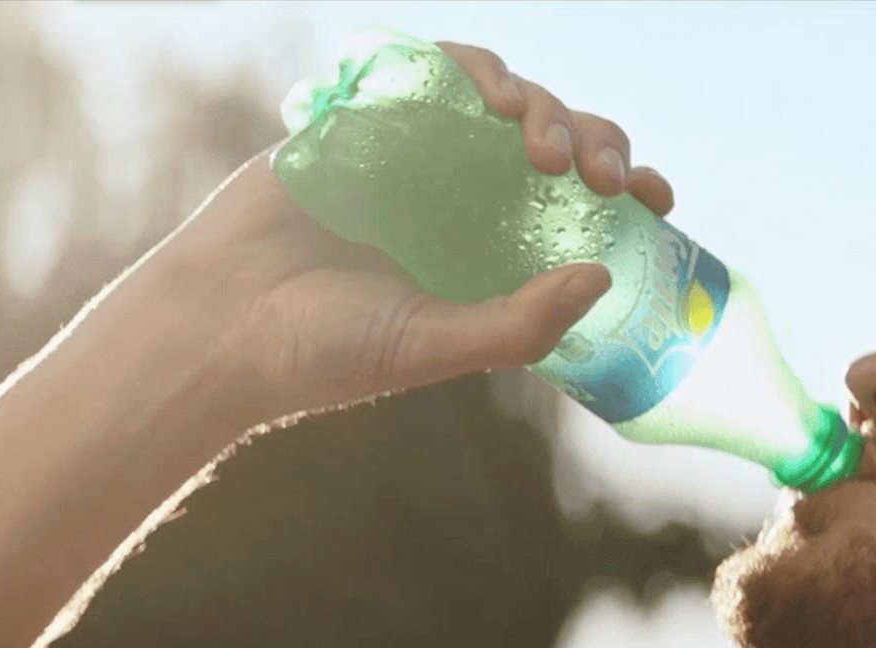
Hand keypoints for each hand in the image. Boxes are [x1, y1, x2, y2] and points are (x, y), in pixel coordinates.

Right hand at [153, 41, 674, 429]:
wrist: (218, 326)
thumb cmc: (324, 352)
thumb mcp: (435, 346)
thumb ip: (518, 322)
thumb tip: (603, 277)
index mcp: (490, 248)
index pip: (577, 203)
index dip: (625, 185)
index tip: (657, 195)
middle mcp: (461, 196)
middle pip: (551, 138)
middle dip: (591, 140)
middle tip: (597, 175)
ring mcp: (414, 154)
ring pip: (497, 96)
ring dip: (534, 102)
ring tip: (535, 142)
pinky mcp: (360, 121)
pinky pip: (423, 70)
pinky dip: (462, 68)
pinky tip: (486, 98)